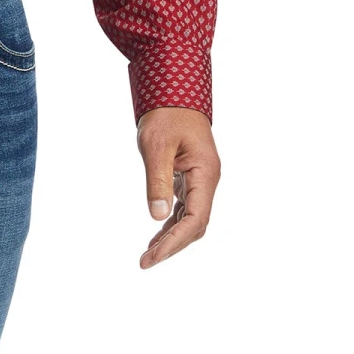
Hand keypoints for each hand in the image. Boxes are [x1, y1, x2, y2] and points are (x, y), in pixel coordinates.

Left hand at [136, 106, 220, 268]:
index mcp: (205, 174)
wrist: (172, 92)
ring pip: (190, 218)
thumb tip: (156, 216)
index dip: (175, 241)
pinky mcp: (191, 176)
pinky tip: (157, 232)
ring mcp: (200, 179)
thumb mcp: (156, 145)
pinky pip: (184, 206)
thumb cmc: (165, 114)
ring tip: (148, 254)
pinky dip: (171, 222)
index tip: (154, 256)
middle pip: (195, 224)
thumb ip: (157, 180)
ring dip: (171, 236)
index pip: (195, 219)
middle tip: (146, 261)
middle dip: (172, 245)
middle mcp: (207, 180)